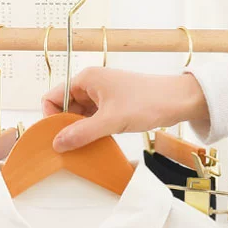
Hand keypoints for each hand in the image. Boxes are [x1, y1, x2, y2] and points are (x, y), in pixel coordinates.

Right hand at [41, 68, 208, 151]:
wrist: (177, 101)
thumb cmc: (147, 102)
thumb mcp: (111, 121)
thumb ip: (82, 133)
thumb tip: (58, 143)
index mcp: (85, 79)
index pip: (52, 98)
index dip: (50, 119)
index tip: (55, 138)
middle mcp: (91, 85)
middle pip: (65, 109)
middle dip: (65, 128)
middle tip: (69, 148)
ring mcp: (102, 96)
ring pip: (79, 117)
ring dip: (79, 132)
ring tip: (83, 148)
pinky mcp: (113, 107)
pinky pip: (93, 121)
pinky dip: (92, 132)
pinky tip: (95, 144)